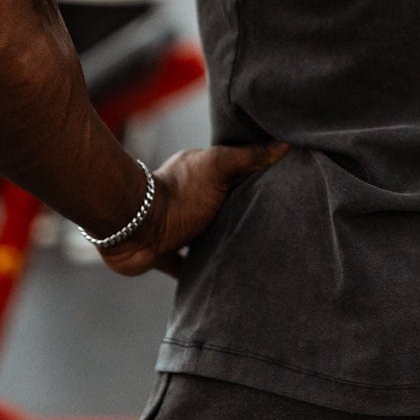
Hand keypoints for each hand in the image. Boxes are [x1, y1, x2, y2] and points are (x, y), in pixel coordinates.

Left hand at [99, 138, 290, 278]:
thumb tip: (284, 142)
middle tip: (266, 225)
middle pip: (217, 206)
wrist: (135, 228)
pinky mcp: (162, 253)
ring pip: (200, 235)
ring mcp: (172, 226)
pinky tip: (212, 277)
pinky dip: (194, 271)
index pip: (229, 173)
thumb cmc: (177, 196)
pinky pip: (182, 264)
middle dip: (235, 213)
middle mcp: (184, 197)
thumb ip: (248, 157)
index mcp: (197, 173)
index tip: (277, 186)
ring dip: (215, 242)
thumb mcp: (219, 168)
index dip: (250, 177)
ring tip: (245, 253)